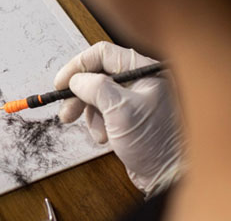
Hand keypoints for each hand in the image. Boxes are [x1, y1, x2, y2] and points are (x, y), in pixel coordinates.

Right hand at [54, 42, 182, 195]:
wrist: (169, 176)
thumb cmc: (156, 144)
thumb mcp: (121, 111)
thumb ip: (96, 88)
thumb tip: (76, 79)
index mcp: (145, 70)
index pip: (103, 54)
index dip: (78, 66)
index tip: (62, 82)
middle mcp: (140, 80)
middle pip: (97, 75)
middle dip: (79, 94)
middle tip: (67, 110)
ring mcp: (134, 98)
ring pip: (97, 94)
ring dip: (89, 113)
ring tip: (95, 131)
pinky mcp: (129, 115)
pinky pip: (102, 111)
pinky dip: (98, 123)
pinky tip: (105, 136)